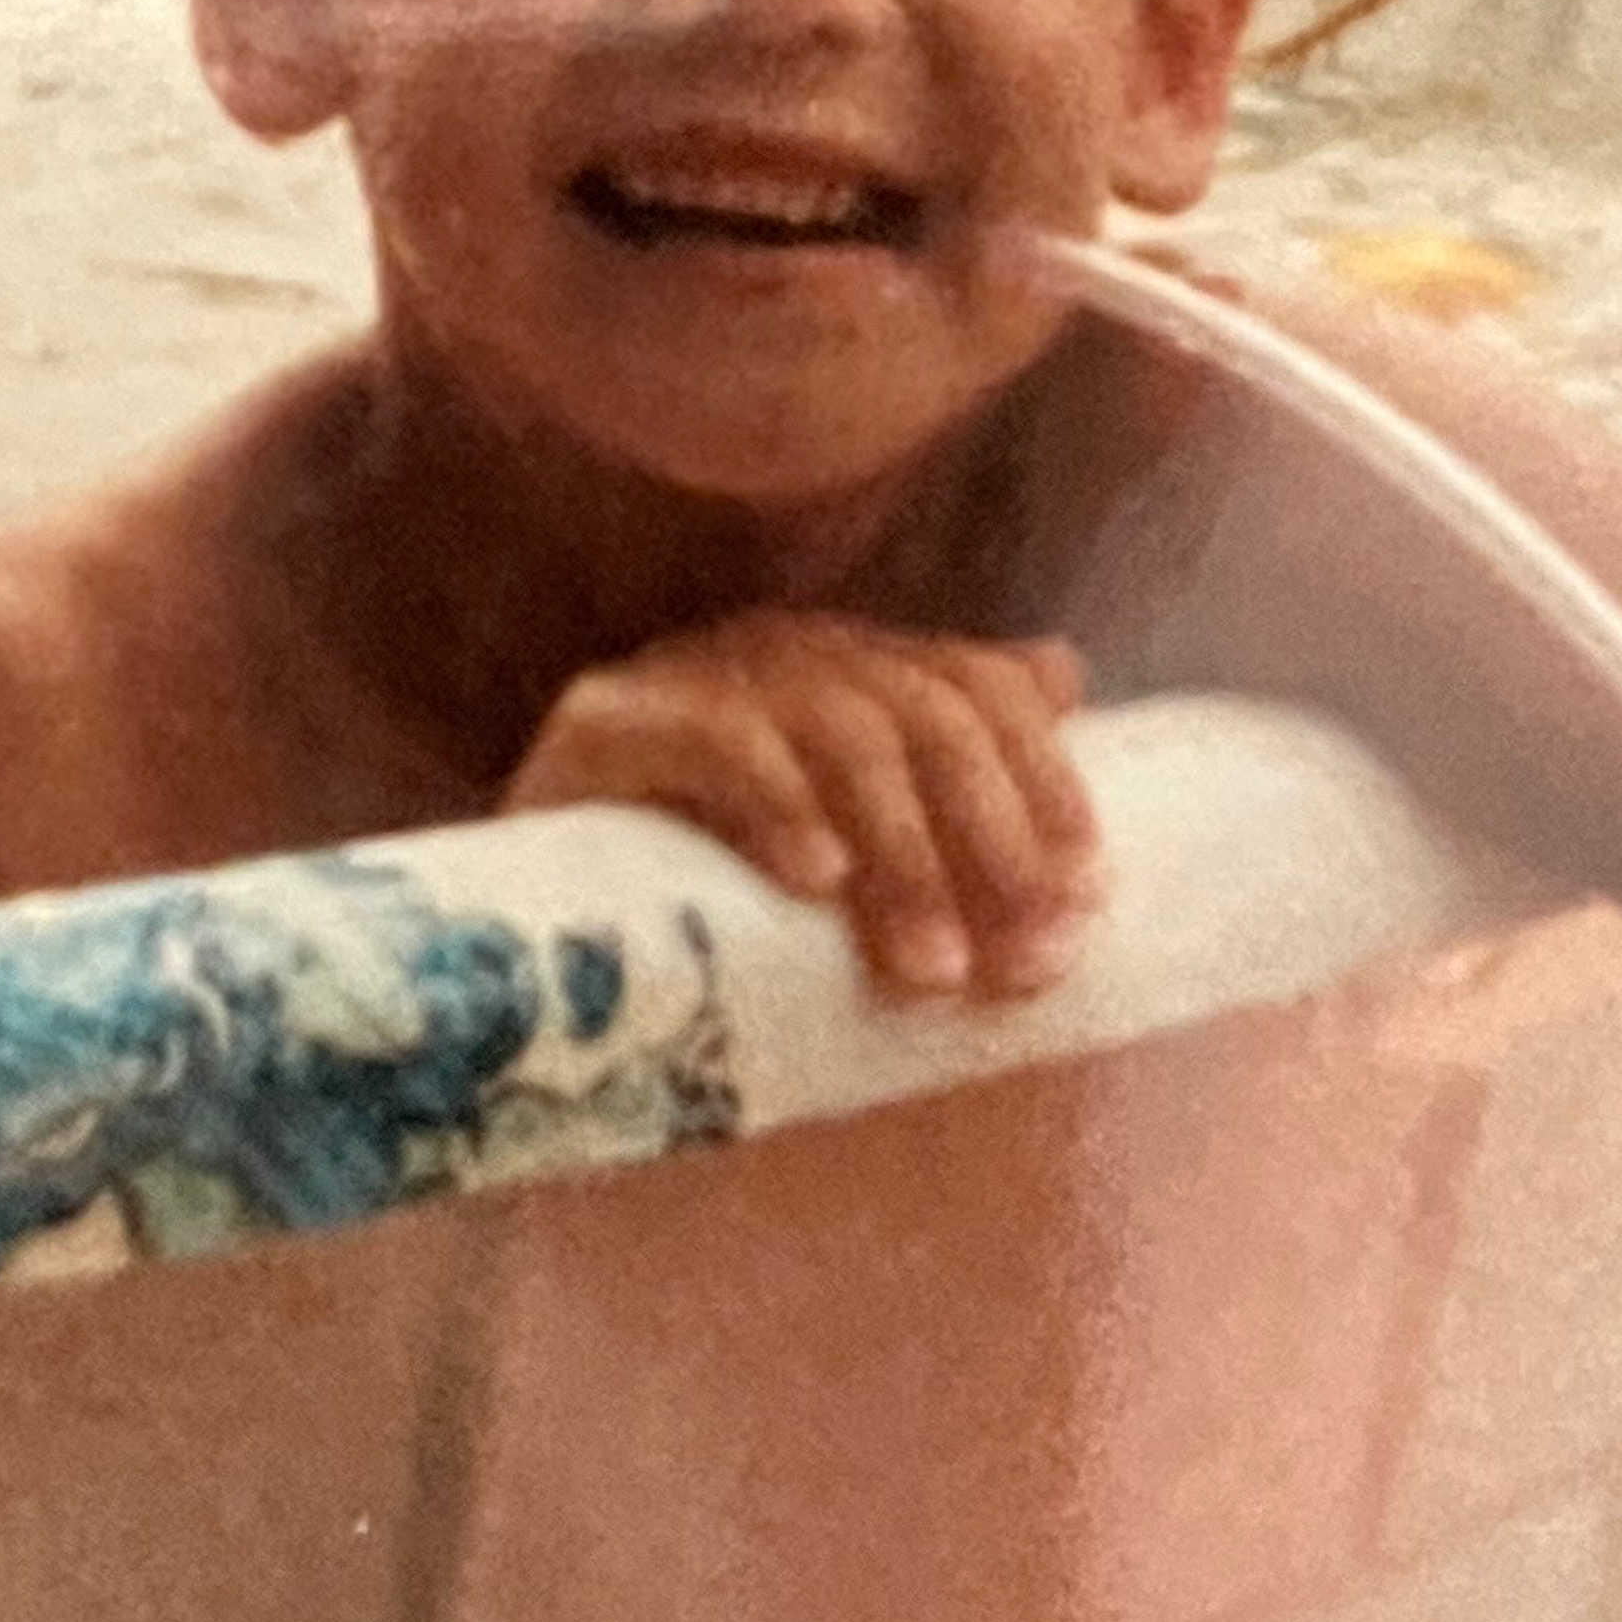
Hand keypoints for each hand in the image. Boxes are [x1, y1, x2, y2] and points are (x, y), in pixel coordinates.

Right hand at [504, 610, 1104, 1000]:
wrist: (531, 944)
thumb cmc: (720, 908)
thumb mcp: (856, 859)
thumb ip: (948, 780)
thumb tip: (1066, 671)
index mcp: (852, 668)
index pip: (980, 686)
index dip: (1047, 784)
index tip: (1089, 898)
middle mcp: (781, 650)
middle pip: (924, 714)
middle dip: (990, 844)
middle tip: (1020, 965)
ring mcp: (690, 673)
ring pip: (836, 730)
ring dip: (902, 857)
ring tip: (930, 971)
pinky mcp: (603, 719)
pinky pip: (712, 739)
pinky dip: (778, 805)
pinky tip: (816, 882)